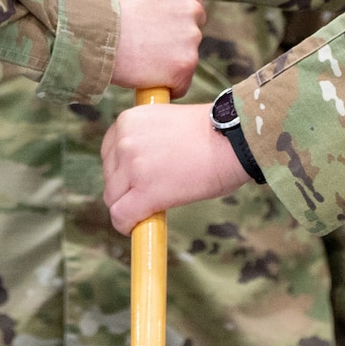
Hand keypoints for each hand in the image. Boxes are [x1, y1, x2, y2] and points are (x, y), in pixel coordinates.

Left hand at [101, 101, 251, 231]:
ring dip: (131, 206)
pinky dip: (129, 225)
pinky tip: (144, 225)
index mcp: (128, 120)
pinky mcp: (144, 191)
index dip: (125, 170)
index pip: (110, 153)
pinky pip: (121, 216)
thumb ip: (146, 140)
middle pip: (110, 178)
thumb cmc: (213, 133)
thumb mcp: (167, 124)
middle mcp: (124, 140)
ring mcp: (132, 166)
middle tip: (155, 192)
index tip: (141, 178)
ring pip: (113, 199)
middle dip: (128, 189)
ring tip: (157, 205)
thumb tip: (138, 168)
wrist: (234, 140)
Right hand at [103, 0, 203, 93]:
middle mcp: (191, 8)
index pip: (190, 3)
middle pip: (192, 29)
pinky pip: (182, 82)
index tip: (162, 27)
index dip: (174, 18)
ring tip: (143, 62)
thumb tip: (148, 1)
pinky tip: (149, 81)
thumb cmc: (104, 10)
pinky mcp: (186, 64)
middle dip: (176, 39)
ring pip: (187, 56)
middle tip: (151, 46)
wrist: (96, 34)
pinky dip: (168, 85)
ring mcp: (191, 37)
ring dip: (170, 62)